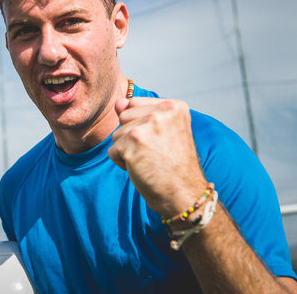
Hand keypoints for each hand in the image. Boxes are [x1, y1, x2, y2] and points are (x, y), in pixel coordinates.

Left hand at [108, 97, 206, 216]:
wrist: (184, 194)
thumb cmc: (173, 165)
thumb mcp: (163, 132)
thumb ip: (139, 114)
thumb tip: (118, 103)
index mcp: (173, 106)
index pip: (134, 104)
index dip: (140, 125)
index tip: (160, 141)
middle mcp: (162, 112)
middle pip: (123, 117)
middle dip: (131, 137)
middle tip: (154, 153)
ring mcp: (147, 126)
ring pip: (116, 134)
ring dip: (127, 151)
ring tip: (149, 161)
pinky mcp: (133, 142)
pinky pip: (112, 151)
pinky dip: (122, 163)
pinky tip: (142, 169)